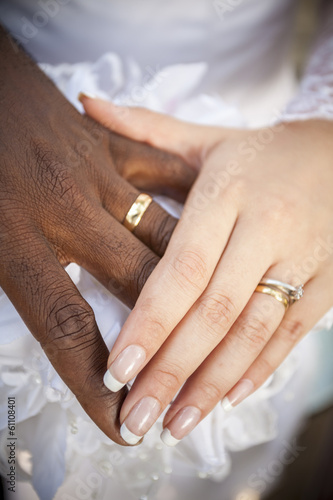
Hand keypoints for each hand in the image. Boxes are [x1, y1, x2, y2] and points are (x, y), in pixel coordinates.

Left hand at [0, 27, 194, 443]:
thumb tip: (19, 310)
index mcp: (9, 227)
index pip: (65, 320)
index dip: (92, 378)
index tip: (118, 421)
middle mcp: (67, 204)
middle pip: (139, 290)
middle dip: (161, 357)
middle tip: (171, 408)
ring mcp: (104, 174)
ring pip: (170, 248)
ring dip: (194, 306)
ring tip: (211, 359)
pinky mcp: (124, 148)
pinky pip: (171, 190)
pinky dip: (193, 224)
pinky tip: (220, 264)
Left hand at [83, 96, 332, 444]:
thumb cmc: (264, 153)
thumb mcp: (208, 140)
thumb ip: (147, 130)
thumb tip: (88, 105)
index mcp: (230, 192)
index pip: (182, 268)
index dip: (150, 322)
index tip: (119, 368)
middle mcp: (267, 228)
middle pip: (213, 312)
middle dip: (172, 370)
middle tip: (136, 417)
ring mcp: (302, 260)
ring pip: (253, 333)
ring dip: (211, 384)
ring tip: (175, 423)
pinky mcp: (326, 284)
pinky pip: (290, 336)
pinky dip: (257, 370)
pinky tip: (226, 399)